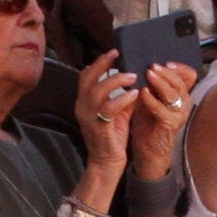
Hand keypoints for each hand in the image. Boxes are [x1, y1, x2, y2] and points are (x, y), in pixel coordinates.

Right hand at [69, 51, 142, 168]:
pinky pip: (109, 108)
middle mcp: (82, 108)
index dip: (97, 62)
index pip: (85, 76)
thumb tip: (132, 78)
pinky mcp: (99, 127)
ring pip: (98, 91)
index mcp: (84, 103)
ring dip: (116, 80)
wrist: (107, 164)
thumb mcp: (116, 113)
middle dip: (102, 64)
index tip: (112, 52)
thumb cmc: (112, 138)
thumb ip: (120, 96)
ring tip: (132, 76)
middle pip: (88, 78)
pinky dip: (123, 98)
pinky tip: (134, 94)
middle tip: (118, 54)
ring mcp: (88, 118)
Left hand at [126, 57, 193, 167]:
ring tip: (148, 74)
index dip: (179, 67)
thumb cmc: (148, 124)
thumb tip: (140, 65)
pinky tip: (142, 93)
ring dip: (160, 82)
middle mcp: (183, 103)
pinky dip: (151, 99)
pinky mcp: (170, 124)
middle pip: (181, 81)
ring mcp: (179, 114)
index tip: (165, 62)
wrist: (147, 150)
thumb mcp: (149, 99)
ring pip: (174, 92)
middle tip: (152, 66)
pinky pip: (162, 108)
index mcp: (180, 95)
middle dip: (166, 72)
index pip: (189, 75)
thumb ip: (150, 84)